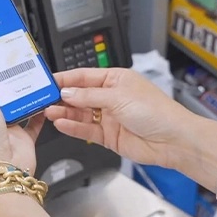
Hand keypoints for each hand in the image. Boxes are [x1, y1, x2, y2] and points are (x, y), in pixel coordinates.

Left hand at [0, 57, 44, 172]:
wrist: (1, 171)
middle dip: (0, 71)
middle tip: (8, 52)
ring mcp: (3, 123)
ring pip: (14, 99)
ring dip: (21, 87)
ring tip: (27, 68)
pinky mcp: (21, 134)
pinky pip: (33, 117)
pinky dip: (39, 108)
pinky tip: (44, 95)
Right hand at [45, 67, 216, 190]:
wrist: (173, 140)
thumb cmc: (156, 112)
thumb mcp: (118, 97)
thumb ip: (89, 96)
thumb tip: (67, 93)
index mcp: (116, 79)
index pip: (84, 77)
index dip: (65, 79)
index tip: (48, 81)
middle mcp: (111, 97)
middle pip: (80, 96)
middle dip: (62, 97)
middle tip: (43, 99)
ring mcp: (110, 117)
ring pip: (81, 113)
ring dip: (65, 112)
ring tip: (49, 112)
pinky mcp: (109, 136)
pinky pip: (86, 130)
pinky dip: (73, 127)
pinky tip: (62, 124)